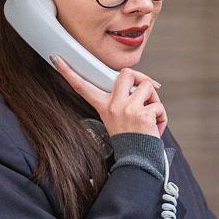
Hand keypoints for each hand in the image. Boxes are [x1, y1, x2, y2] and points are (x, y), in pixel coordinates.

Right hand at [52, 56, 166, 137]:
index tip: (56, 59)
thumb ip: (125, 100)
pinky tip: (155, 129)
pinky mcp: (142, 115)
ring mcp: (127, 110)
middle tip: (144, 92)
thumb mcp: (119, 118)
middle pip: (127, 73)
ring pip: (148, 87)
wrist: (137, 160)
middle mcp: (113, 106)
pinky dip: (162, 117)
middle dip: (140, 78)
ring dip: (155, 101)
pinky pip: (159, 106)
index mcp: (104, 106)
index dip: (68, 72)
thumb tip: (148, 85)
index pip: (83, 87)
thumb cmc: (131, 139)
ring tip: (150, 116)